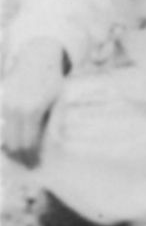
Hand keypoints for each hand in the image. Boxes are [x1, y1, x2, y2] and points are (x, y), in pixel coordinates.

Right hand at [2, 40, 66, 165]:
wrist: (37, 59)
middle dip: (20, 157)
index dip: (31, 157)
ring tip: (20, 158)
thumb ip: (56, 123)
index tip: (35, 166)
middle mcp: (15, 109)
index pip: (29, 143)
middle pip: (13, 143)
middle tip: (28, 166)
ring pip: (4, 136)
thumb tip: (56, 144)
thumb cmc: (53, 82)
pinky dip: (5, 136)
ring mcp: (5, 106)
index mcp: (33, 110)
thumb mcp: (60, 101)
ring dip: (10, 149)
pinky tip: (11, 144)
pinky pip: (1, 126)